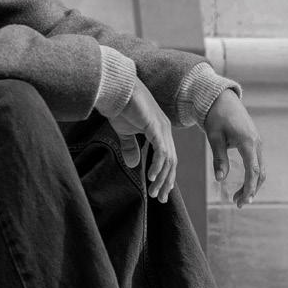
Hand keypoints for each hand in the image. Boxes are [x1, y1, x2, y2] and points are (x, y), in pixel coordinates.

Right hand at [108, 78, 176, 202]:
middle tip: (159, 198)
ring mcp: (162, 128)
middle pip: (171, 161)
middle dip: (166, 181)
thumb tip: (133, 165)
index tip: (162, 191)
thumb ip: (131, 147)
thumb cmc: (119, 106)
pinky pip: (160, 151)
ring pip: (168, 159)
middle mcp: (164, 129)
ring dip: (162, 177)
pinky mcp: (155, 126)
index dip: (166, 175)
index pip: (168, 157)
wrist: (115, 89)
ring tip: (154, 192)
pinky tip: (151, 177)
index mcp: (160, 130)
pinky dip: (157, 165)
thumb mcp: (125, 132)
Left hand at [204, 90, 265, 207]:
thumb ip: (219, 158)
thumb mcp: (214, 137)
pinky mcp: (255, 143)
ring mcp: (258, 143)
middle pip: (260, 172)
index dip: (250, 187)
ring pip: (260, 169)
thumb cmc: (216, 117)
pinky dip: (252, 175)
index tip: (244, 201)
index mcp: (248, 142)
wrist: (222, 99)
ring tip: (237, 197)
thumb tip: (220, 179)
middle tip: (238, 204)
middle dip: (251, 189)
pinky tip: (243, 184)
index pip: (253, 170)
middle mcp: (257, 143)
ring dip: (252, 184)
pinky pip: (257, 162)